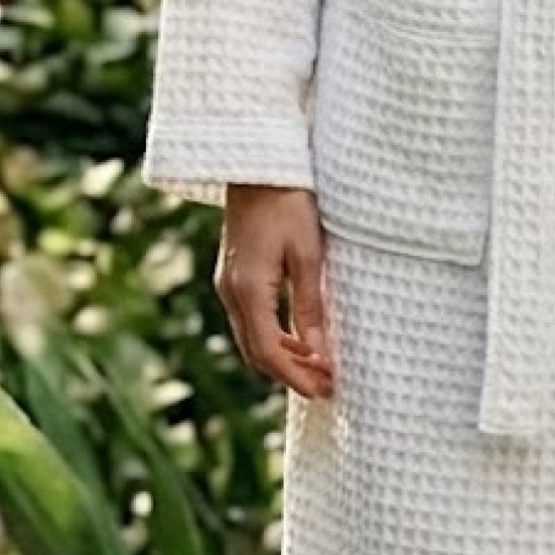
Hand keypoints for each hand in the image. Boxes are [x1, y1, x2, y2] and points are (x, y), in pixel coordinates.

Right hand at [214, 185, 335, 399]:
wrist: (258, 164)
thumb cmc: (289, 201)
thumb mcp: (309, 254)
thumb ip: (310, 305)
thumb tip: (319, 352)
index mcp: (248, 289)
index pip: (270, 353)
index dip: (297, 378)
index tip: (326, 389)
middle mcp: (230, 292)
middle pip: (256, 353)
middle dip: (291, 375)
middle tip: (327, 386)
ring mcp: (227, 284)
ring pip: (251, 339)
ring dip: (282, 359)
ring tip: (319, 367)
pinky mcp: (232, 275)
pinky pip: (250, 320)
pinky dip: (274, 338)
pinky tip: (299, 339)